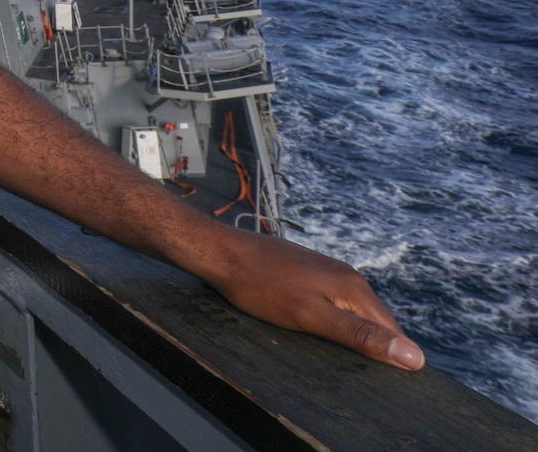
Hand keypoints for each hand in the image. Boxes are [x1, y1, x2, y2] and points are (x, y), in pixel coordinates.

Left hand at [205, 231, 424, 369]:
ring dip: (354, 336)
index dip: (392, 359)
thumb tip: (413, 356)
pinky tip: (321, 334)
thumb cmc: (261, 287)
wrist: (223, 253)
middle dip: (374, 348)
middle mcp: (348, 277)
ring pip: (355, 313)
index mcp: (355, 289)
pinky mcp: (310, 273)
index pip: (393, 333)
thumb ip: (359, 334)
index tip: (381, 384)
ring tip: (340, 359)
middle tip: (358, 378)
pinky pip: (335, 303)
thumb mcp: (311, 317)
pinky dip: (335, 322)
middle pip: (375, 323)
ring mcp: (328, 272)